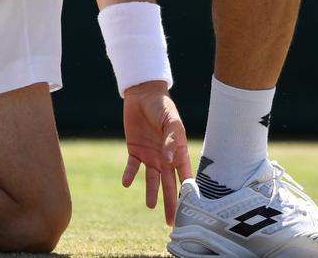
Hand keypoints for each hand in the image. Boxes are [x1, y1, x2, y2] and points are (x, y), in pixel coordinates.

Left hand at [121, 81, 192, 224]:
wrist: (143, 95)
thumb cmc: (163, 107)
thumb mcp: (171, 121)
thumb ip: (171, 140)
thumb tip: (169, 159)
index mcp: (177, 151)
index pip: (184, 174)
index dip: (187, 190)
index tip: (190, 208)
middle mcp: (164, 157)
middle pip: (168, 183)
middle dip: (170, 202)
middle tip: (172, 221)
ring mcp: (150, 155)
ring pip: (152, 179)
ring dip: (151, 192)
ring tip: (151, 206)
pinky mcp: (134, 150)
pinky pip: (132, 166)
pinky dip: (130, 175)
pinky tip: (127, 183)